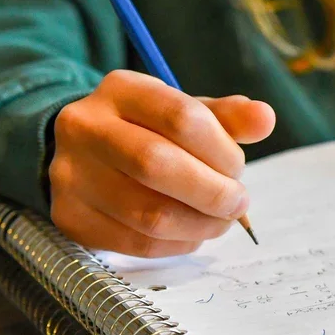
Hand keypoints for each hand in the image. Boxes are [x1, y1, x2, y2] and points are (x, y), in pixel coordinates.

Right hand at [50, 70, 274, 256]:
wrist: (83, 154)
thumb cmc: (148, 132)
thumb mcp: (185, 113)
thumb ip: (227, 118)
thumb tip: (264, 118)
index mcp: (121, 90)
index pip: (181, 117)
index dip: (222, 150)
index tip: (239, 169)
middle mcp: (85, 127)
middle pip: (156, 164)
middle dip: (212, 191)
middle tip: (238, 202)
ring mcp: (70, 175)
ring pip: (148, 213)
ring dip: (200, 225)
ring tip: (220, 221)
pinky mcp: (70, 218)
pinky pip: (135, 243)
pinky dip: (177, 245)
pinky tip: (192, 234)